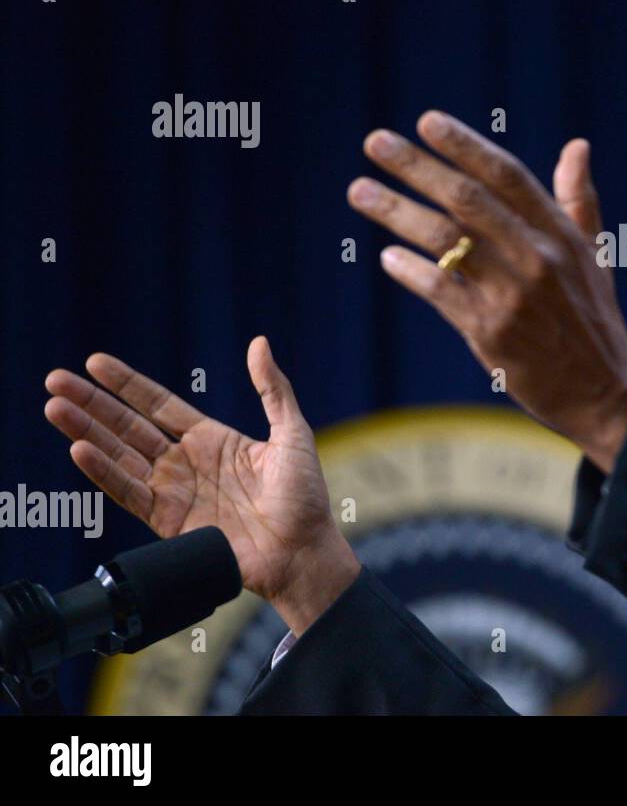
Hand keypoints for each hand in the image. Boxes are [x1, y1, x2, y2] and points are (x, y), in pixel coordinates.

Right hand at [43, 337, 359, 634]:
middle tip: (56, 380)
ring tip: (55, 407)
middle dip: (91, 403)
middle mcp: (185, 463)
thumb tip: (260, 343)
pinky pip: (128, 492)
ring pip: (119, 455)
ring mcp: (174, 491)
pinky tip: (80, 450)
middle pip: (127, 426)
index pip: (158, 404)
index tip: (95, 362)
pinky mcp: (168, 521)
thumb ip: (273, 390)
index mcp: (211, 439)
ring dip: (85, 432)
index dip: (127, 384)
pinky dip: (103, 472)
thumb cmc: (305, 496)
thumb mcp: (292, 433)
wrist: (302, 551)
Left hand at [346, 112, 626, 470]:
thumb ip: (579, 200)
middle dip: (417, 167)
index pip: (508, 175)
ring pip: (446, 240)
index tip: (427, 121)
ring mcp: (514, 294)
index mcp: (561, 233)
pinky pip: (442, 291)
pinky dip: (412, 271)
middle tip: (376, 143)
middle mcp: (539, 256)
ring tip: (360, 191)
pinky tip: (388, 258)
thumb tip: (578, 146)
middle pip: (468, 199)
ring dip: (397, 212)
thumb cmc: (594, 321)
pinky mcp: (493, 333)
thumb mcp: (596, 255)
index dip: (466, 145)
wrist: (604, 393)